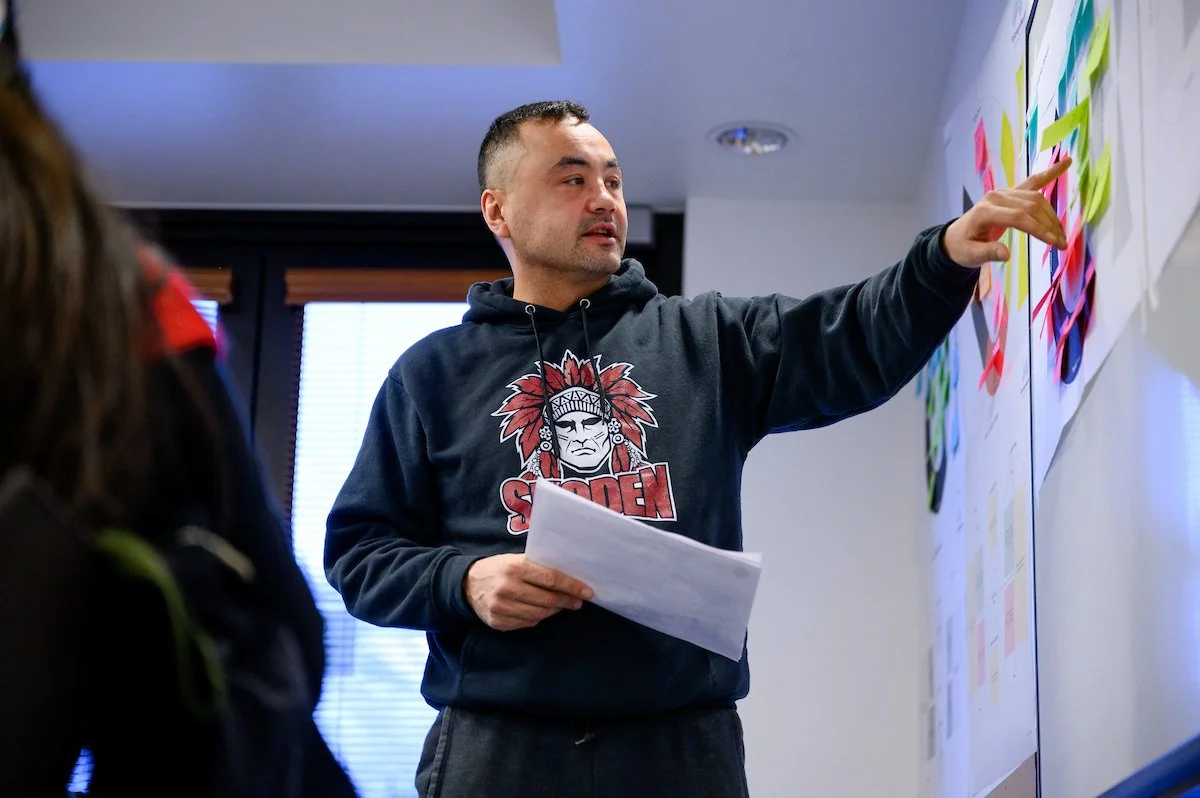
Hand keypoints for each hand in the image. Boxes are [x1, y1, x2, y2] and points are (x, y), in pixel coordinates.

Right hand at [464, 554, 592, 631]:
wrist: (467, 584)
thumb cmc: (499, 568)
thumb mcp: (516, 559)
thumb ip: (538, 567)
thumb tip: (569, 577)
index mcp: (514, 568)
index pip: (551, 579)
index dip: (572, 586)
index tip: (587, 591)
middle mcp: (507, 588)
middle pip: (547, 599)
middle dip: (567, 601)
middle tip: (578, 601)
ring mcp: (501, 608)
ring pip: (540, 614)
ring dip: (555, 610)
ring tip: (561, 605)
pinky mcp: (498, 622)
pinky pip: (528, 623)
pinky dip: (538, 617)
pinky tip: (541, 611)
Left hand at [943, 155, 1072, 266]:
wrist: (956, 237)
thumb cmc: (962, 247)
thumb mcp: (970, 256)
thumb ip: (987, 253)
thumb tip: (1006, 255)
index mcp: (985, 211)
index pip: (1018, 217)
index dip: (1038, 229)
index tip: (1054, 243)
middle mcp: (996, 197)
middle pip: (1030, 207)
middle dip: (1049, 225)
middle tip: (1062, 244)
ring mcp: (1004, 192)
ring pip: (1036, 199)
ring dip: (1052, 216)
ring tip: (1061, 235)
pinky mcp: (1011, 192)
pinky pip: (1033, 182)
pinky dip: (1050, 173)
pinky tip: (1067, 162)